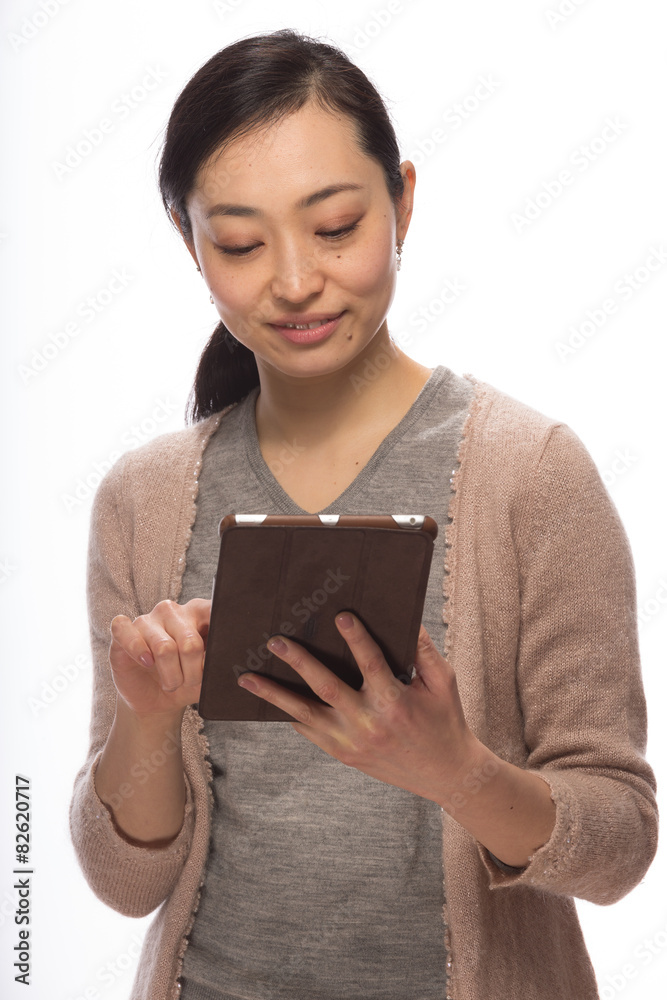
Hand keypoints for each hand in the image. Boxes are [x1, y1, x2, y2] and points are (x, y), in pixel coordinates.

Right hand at [109, 598, 210, 717]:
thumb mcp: (209, 674)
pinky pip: (127, 632)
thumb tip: (224, 657)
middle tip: (189, 682)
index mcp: (197, 613)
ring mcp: (147, 619)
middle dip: (193, 672)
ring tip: (172, 684)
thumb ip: (218, 661)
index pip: (212, 612)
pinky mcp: (123, 631)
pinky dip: (138, 650)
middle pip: (190, 642)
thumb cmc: (187, 682)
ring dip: (170, 675)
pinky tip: (147, 663)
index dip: (219, 636)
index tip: (220, 655)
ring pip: (164, 648)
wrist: (158, 701)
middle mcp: (172, 611)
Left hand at [237, 613, 480, 805]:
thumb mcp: (442, 682)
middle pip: (327, 687)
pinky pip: (309, 733)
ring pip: (306, 715)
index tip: (341, 615)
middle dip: (299, 662)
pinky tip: (269, 700)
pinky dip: (289, 715)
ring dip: (274, 695)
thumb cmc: (445, 720)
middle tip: (276, 641)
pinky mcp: (343, 754)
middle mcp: (369, 724)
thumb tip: (408, 617)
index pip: (371, 664)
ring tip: (247, 678)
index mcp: (395, 702)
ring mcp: (351, 742)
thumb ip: (424, 650)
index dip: (356, 639)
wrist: (445, 774)